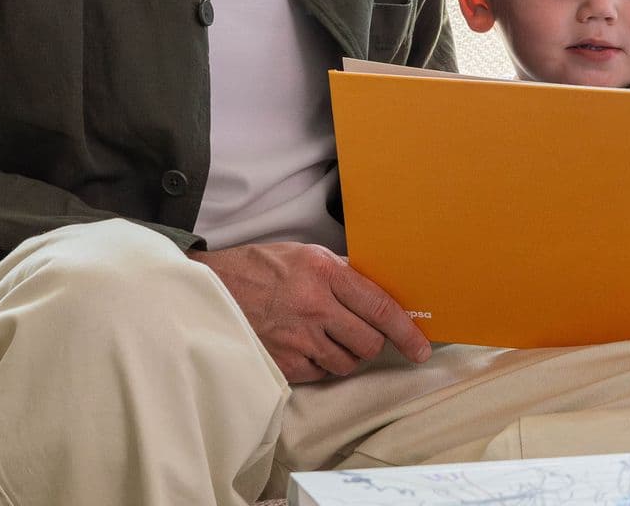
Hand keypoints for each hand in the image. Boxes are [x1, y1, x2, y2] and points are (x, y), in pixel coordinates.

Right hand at [195, 242, 431, 382]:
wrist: (208, 289)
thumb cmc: (258, 268)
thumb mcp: (304, 254)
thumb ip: (342, 273)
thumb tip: (379, 293)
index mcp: (325, 273)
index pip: (380, 307)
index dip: (407, 331)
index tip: (421, 347)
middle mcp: (314, 306)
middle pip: (369, 343)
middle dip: (372, 343)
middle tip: (362, 335)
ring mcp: (297, 338)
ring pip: (347, 363)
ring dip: (346, 355)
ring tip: (327, 337)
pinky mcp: (282, 363)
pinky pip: (320, 374)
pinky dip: (320, 365)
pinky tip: (305, 346)